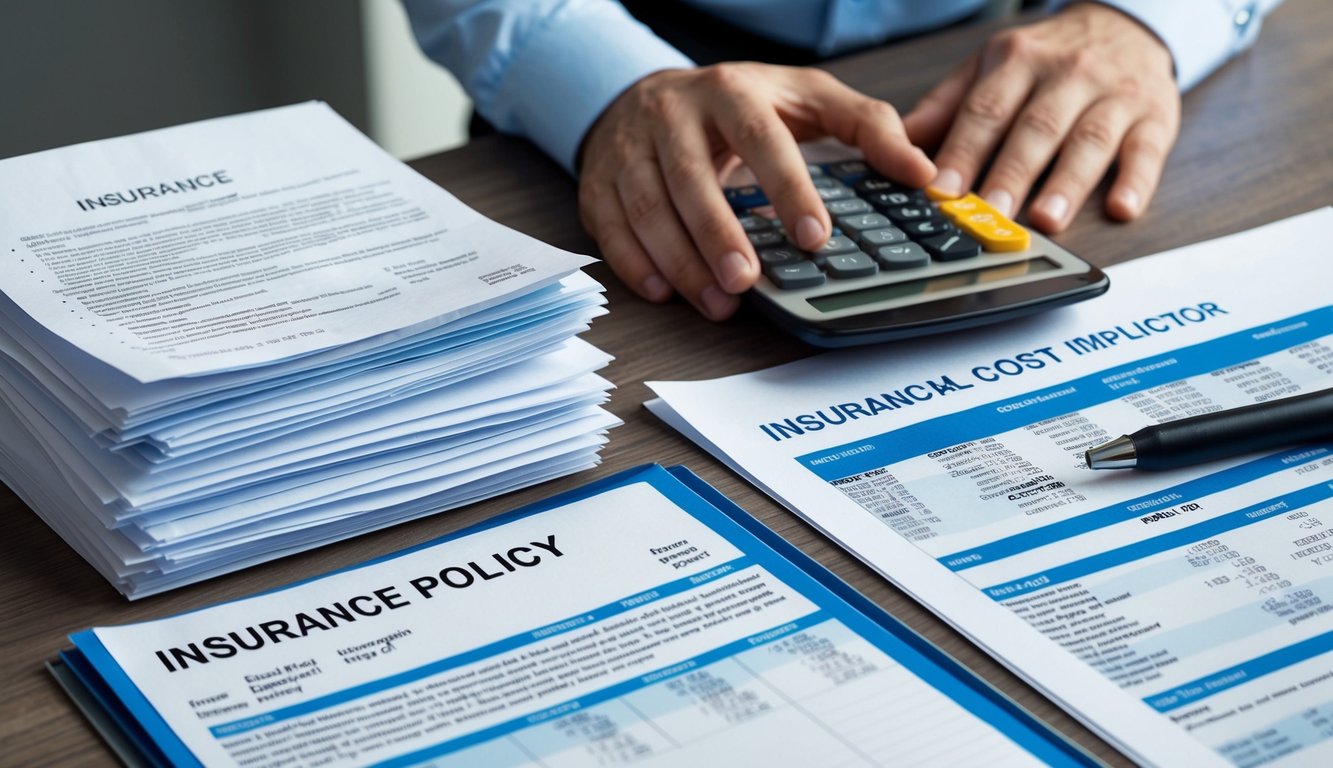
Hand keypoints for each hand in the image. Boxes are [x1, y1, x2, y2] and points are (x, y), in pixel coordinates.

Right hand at [578, 63, 934, 319]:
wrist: (645, 94)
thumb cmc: (735, 106)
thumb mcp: (806, 97)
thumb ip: (867, 126)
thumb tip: (920, 171)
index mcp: (729, 88)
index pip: (759, 136)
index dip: (785, 186)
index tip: (812, 235)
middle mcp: (671, 113)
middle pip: (690, 176)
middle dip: (718, 234)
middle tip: (747, 281)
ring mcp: (628, 147)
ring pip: (646, 206)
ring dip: (679, 260)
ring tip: (717, 301)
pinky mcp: (598, 181)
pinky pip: (608, 226)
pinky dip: (633, 263)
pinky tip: (663, 290)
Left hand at [903, 2, 1179, 232]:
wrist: (1126, 22)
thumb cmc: (1048, 58)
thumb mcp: (992, 66)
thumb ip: (946, 107)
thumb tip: (894, 147)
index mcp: (1017, 61)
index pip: (985, 110)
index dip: (963, 152)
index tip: (943, 191)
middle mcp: (1067, 73)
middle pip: (1036, 128)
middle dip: (1011, 174)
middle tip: (990, 214)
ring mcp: (1115, 94)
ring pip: (1089, 140)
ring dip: (1067, 183)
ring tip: (1046, 220)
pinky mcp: (1156, 115)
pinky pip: (1147, 150)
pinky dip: (1136, 181)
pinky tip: (1122, 208)